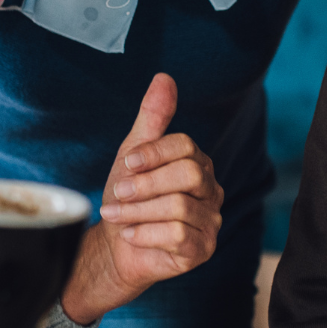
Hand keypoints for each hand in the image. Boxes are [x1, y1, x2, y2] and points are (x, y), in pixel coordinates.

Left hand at [61, 73, 222, 325]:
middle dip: (145, 184)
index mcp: (197, 163)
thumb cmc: (127, 198)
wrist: (116, 247)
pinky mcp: (202, 249)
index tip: (126, 164)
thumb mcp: (133, 154)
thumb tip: (164, 78)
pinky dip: (145, 234)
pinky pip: (177, 236)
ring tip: (116, 215)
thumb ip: (152, 118)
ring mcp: (210, 221)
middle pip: (188, 175)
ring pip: (179, 207)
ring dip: (138, 211)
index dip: (153, 153)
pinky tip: (130, 234)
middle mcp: (210, 190)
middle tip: (118, 192)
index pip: (186, 146)